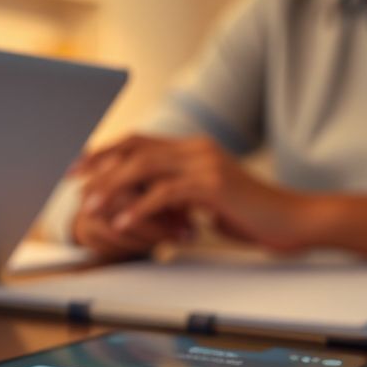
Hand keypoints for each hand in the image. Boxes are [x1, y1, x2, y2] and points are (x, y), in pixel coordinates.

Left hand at [77, 133, 366, 259]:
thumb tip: (155, 207)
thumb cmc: (254, 217)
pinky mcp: (213, 186)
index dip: (107, 152)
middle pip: (135, 148)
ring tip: (91, 205)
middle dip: (98, 164)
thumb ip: (183, 198)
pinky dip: (140, 210)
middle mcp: (197, 149)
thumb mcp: (210, 202)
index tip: (79, 167)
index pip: (141, 142)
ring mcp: (205, 164)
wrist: (295, 221)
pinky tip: (123, 224)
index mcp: (194, 149)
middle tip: (71, 180)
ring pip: (144, 168)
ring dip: (112, 187)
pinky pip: (165, 195)